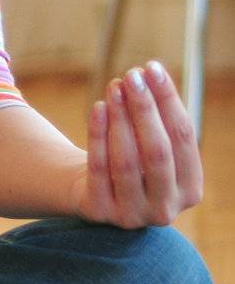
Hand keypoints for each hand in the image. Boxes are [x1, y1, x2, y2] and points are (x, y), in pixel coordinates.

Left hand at [69, 60, 203, 227]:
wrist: (93, 192)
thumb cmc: (132, 158)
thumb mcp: (152, 142)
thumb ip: (159, 115)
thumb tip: (151, 72)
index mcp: (190, 189)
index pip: (183, 138)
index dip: (168, 101)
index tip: (153, 68)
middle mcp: (166, 209)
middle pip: (157, 151)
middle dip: (145, 109)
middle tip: (132, 75)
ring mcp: (132, 215)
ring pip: (126, 161)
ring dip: (120, 118)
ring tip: (114, 85)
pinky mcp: (99, 211)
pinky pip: (98, 168)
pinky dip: (98, 135)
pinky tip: (98, 107)